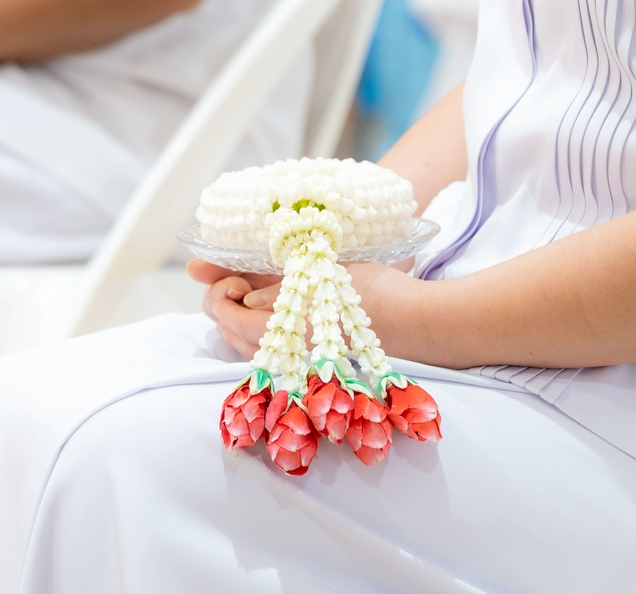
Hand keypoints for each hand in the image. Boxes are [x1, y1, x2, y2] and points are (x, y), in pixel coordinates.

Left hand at [190, 258, 426, 362]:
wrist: (415, 320)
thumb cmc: (370, 291)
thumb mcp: (317, 275)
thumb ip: (274, 289)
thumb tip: (244, 300)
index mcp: (280, 332)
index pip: (228, 318)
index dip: (219, 294)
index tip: (231, 274)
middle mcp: (286, 355)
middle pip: (233, 337)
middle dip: (225, 308)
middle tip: (234, 280)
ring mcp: (301, 362)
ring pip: (252, 348)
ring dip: (241, 322)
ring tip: (249, 293)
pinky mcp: (316, 362)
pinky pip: (275, 352)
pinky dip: (262, 333)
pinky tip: (274, 313)